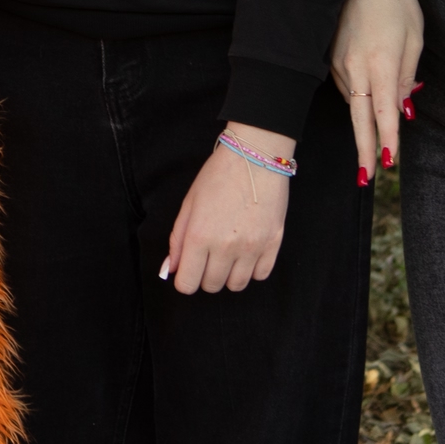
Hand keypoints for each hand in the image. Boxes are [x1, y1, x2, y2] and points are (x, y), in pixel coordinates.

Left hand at [163, 126, 292, 293]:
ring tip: (227, 255)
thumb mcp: (189, 204)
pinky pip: (260, 275)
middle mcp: (226, 247)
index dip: (184, 280)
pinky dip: (251, 270)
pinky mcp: (273, 244)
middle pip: (211, 286)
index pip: (187, 284)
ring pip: (236, 285)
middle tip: (207, 256)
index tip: (187, 270)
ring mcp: (252, 248)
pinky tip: (246, 253)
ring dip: (228, 275)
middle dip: (204, 276)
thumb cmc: (217, 177)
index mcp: (200, 236)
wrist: (255, 158)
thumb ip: (178, 240)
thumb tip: (171, 270)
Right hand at [334, 0, 424, 184]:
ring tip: (378, 140)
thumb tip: (402, 108)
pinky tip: (370, 96)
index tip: (388, 163)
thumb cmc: (396, 5)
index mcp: (379, 64)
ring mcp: (338, 63)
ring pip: (354, 102)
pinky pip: (348, 87)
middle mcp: (353, 68)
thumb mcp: (414, 40)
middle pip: (358, 118)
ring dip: (366, 121)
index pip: (383, 112)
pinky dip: (360, 99)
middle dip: (364, 149)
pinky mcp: (331, 58)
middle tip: (366, 178)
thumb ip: (406, 76)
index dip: (386, 139)